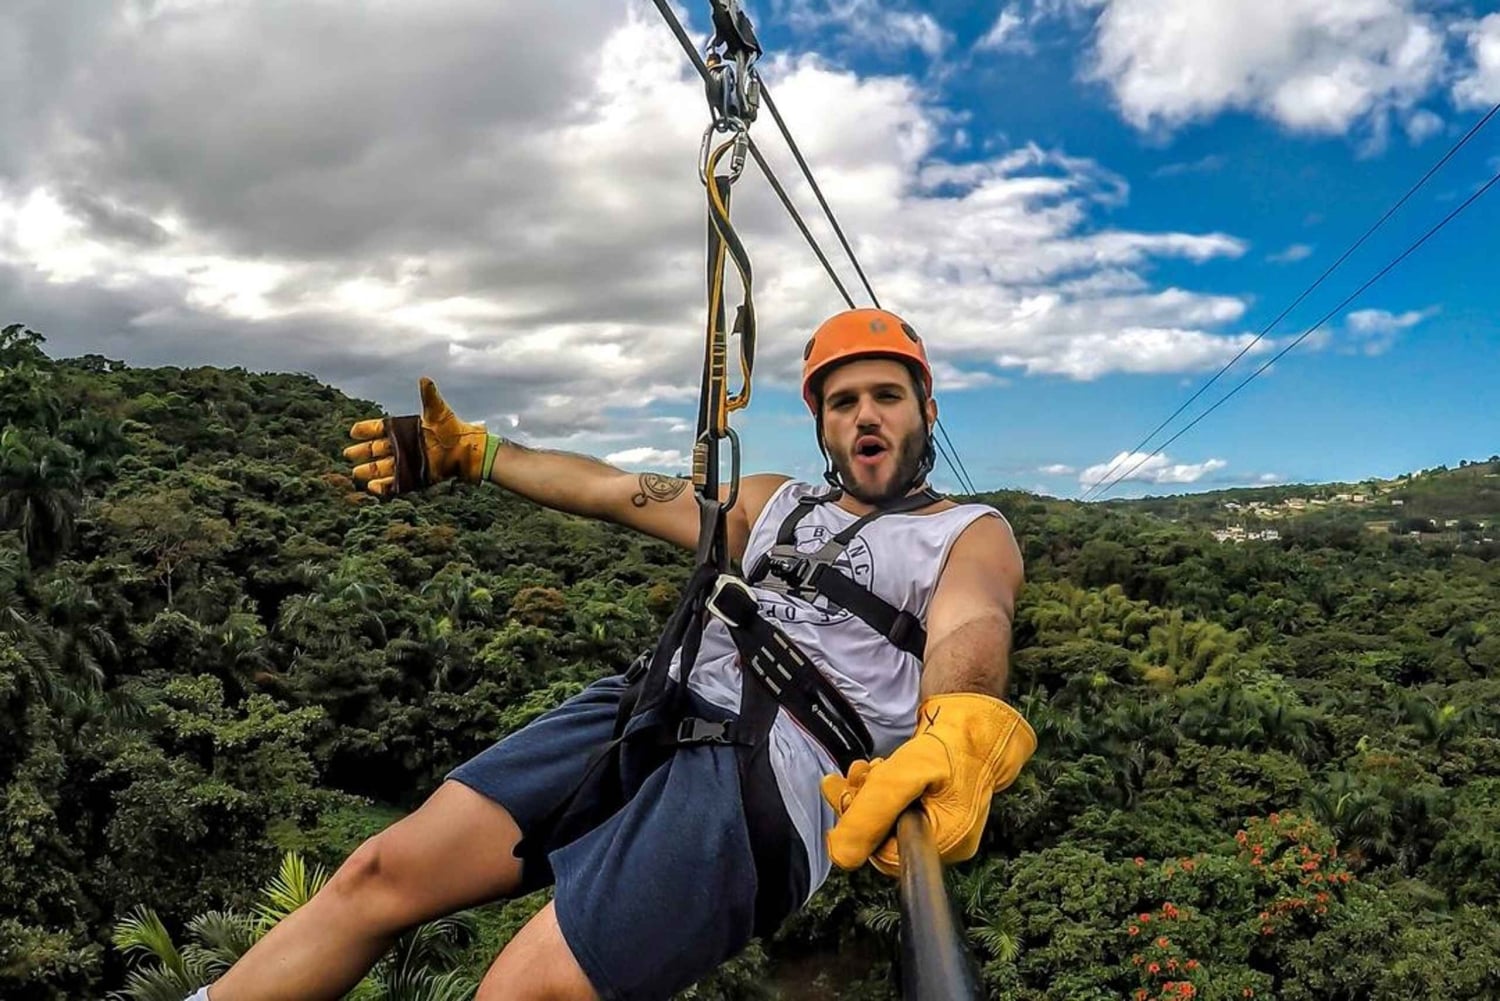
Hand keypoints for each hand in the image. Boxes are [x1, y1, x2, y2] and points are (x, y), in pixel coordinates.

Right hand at [343, 377, 492, 496]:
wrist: (466, 451)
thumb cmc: (453, 428)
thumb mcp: (439, 412)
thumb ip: (429, 397)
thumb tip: (425, 379)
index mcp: (404, 429)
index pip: (380, 429)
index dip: (366, 430)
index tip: (353, 431)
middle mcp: (402, 446)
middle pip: (375, 450)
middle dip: (361, 452)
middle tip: (348, 453)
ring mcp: (407, 463)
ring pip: (381, 468)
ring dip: (368, 471)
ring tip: (355, 473)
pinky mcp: (413, 478)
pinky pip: (394, 484)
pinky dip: (383, 487)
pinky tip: (372, 486)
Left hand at [820, 692, 1034, 876]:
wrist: (977, 713)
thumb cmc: (954, 739)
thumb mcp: (908, 772)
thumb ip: (874, 810)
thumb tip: (841, 854)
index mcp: (949, 841)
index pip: (887, 856)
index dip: (862, 827)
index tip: (850, 794)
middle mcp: (947, 838)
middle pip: (886, 838)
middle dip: (862, 805)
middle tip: (855, 774)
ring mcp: (942, 820)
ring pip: (888, 818)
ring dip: (868, 792)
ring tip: (863, 767)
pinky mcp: (935, 802)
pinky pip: (898, 804)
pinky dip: (881, 787)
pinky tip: (875, 768)